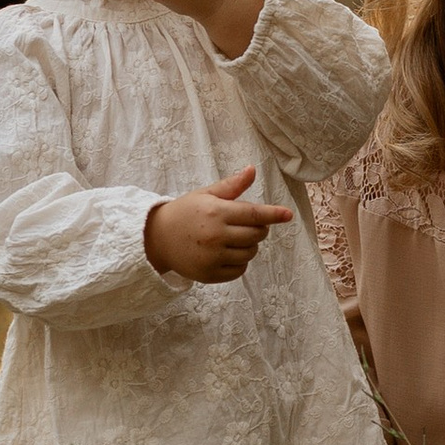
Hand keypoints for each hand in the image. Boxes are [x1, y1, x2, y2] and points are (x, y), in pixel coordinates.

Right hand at [145, 165, 293, 283]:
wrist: (157, 238)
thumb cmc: (185, 212)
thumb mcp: (206, 194)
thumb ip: (231, 186)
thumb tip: (252, 170)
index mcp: (216, 213)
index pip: (254, 214)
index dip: (273, 214)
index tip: (288, 214)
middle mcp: (216, 236)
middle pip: (256, 235)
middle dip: (259, 229)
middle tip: (247, 224)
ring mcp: (212, 257)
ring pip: (250, 253)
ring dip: (250, 245)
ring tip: (235, 237)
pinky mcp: (209, 274)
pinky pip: (239, 270)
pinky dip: (240, 262)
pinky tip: (227, 252)